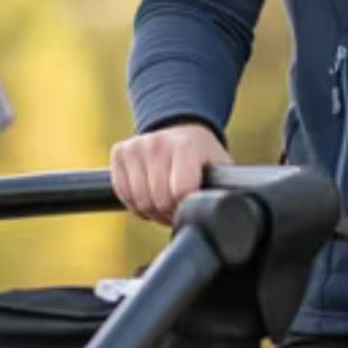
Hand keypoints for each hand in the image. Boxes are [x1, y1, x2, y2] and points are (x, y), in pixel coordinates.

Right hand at [109, 122, 233, 226]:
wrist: (180, 130)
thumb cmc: (203, 156)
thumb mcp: (221, 168)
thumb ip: (223, 189)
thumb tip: (227, 216)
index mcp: (187, 146)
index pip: (180, 192)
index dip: (185, 208)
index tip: (191, 206)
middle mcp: (158, 143)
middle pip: (159, 200)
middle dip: (170, 213)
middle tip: (177, 209)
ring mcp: (136, 146)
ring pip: (139, 200)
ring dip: (152, 211)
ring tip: (165, 203)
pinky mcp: (120, 152)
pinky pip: (123, 193)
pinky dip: (135, 203)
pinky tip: (149, 196)